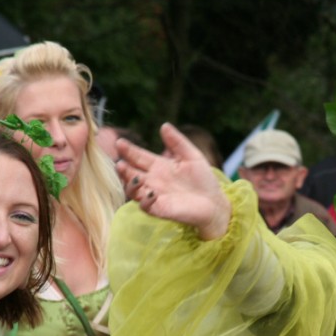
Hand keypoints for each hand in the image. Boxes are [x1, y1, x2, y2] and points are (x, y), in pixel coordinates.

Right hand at [116, 123, 231, 239]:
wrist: (215, 203)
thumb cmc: (204, 180)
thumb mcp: (192, 156)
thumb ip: (178, 142)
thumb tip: (164, 125)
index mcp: (159, 166)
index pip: (138, 156)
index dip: (129, 150)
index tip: (120, 142)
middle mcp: (153, 180)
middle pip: (131, 173)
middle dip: (123, 168)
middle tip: (119, 163)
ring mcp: (155, 195)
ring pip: (133, 190)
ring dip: (130, 184)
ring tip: (135, 177)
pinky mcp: (160, 209)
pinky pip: (146, 206)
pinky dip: (145, 200)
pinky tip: (152, 193)